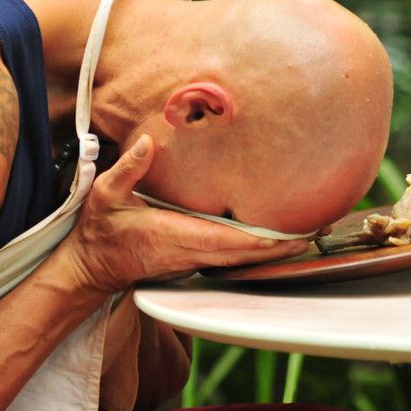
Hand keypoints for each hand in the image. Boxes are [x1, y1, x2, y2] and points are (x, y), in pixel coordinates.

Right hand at [59, 134, 308, 293]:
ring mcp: (194, 261)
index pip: (228, 241)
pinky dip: (258, 251)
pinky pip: (233, 259)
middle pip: (247, 255)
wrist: (92, 267)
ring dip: (275, 251)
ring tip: (309, 235)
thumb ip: (127, 168)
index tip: (293, 236)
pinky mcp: (194, 261)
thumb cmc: (100, 232)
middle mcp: (191, 253)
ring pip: (244, 260)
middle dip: (283, 247)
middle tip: (318, 232)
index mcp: (175, 236)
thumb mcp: (105, 195)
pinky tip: (277, 241)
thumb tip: (147, 143)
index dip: (263, 241)